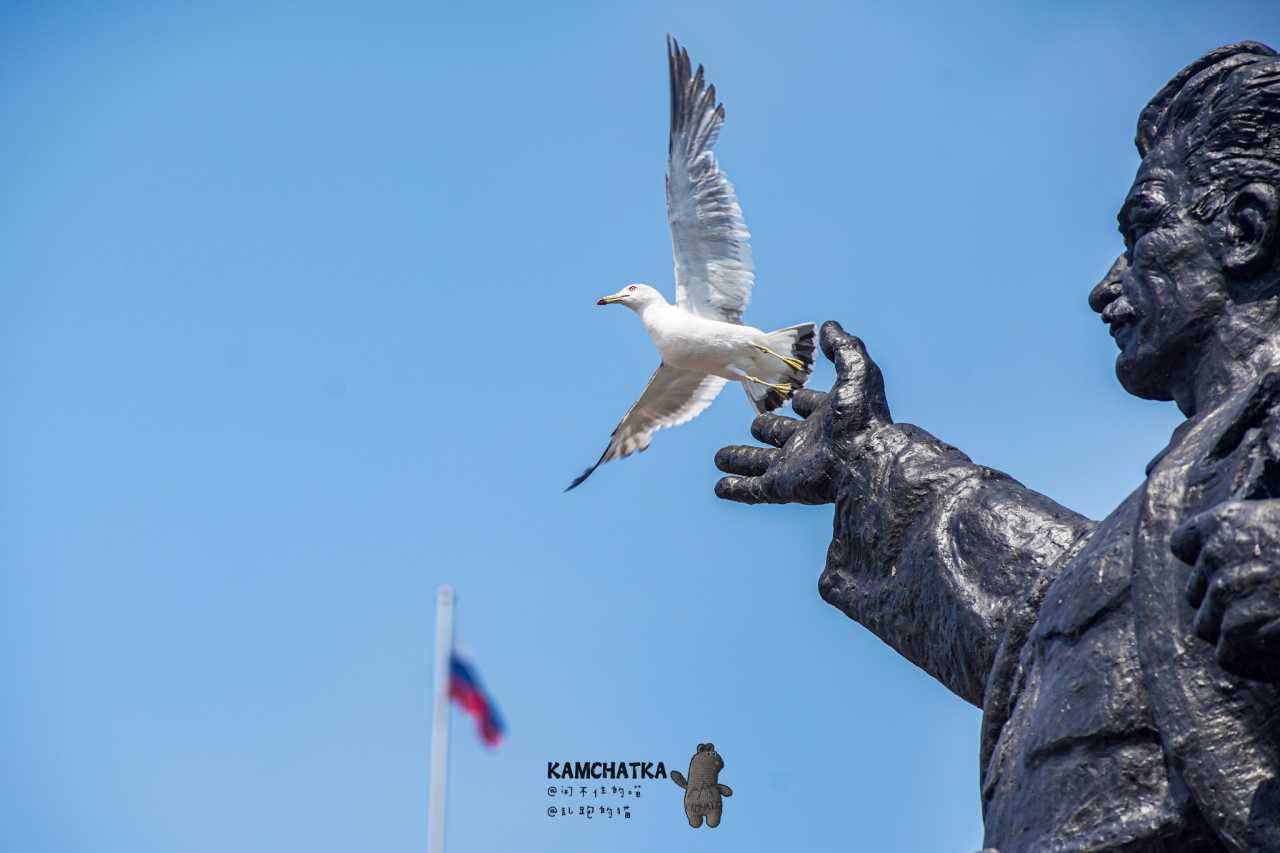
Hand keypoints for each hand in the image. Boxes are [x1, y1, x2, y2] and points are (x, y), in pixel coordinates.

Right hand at [714, 320, 890, 504]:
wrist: (865, 461)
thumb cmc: (862, 417)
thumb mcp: (856, 372)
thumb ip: (843, 347)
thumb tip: (829, 326)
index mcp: (828, 416)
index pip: (811, 406)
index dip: (804, 401)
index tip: (795, 397)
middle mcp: (810, 442)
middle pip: (782, 434)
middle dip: (768, 428)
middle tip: (755, 424)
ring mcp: (794, 467)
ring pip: (760, 464)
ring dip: (742, 460)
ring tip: (720, 458)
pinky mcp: (782, 487)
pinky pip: (753, 491)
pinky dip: (735, 489)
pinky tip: (719, 488)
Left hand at [1172, 499, 1279, 682]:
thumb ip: (1253, 538)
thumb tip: (1228, 562)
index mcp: (1227, 521)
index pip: (1184, 544)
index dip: (1207, 564)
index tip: (1233, 574)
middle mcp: (1217, 552)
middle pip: (1198, 593)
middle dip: (1226, 605)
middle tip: (1270, 611)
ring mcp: (1224, 591)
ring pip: (1208, 626)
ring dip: (1238, 636)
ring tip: (1278, 633)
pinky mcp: (1238, 629)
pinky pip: (1228, 656)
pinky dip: (1254, 663)